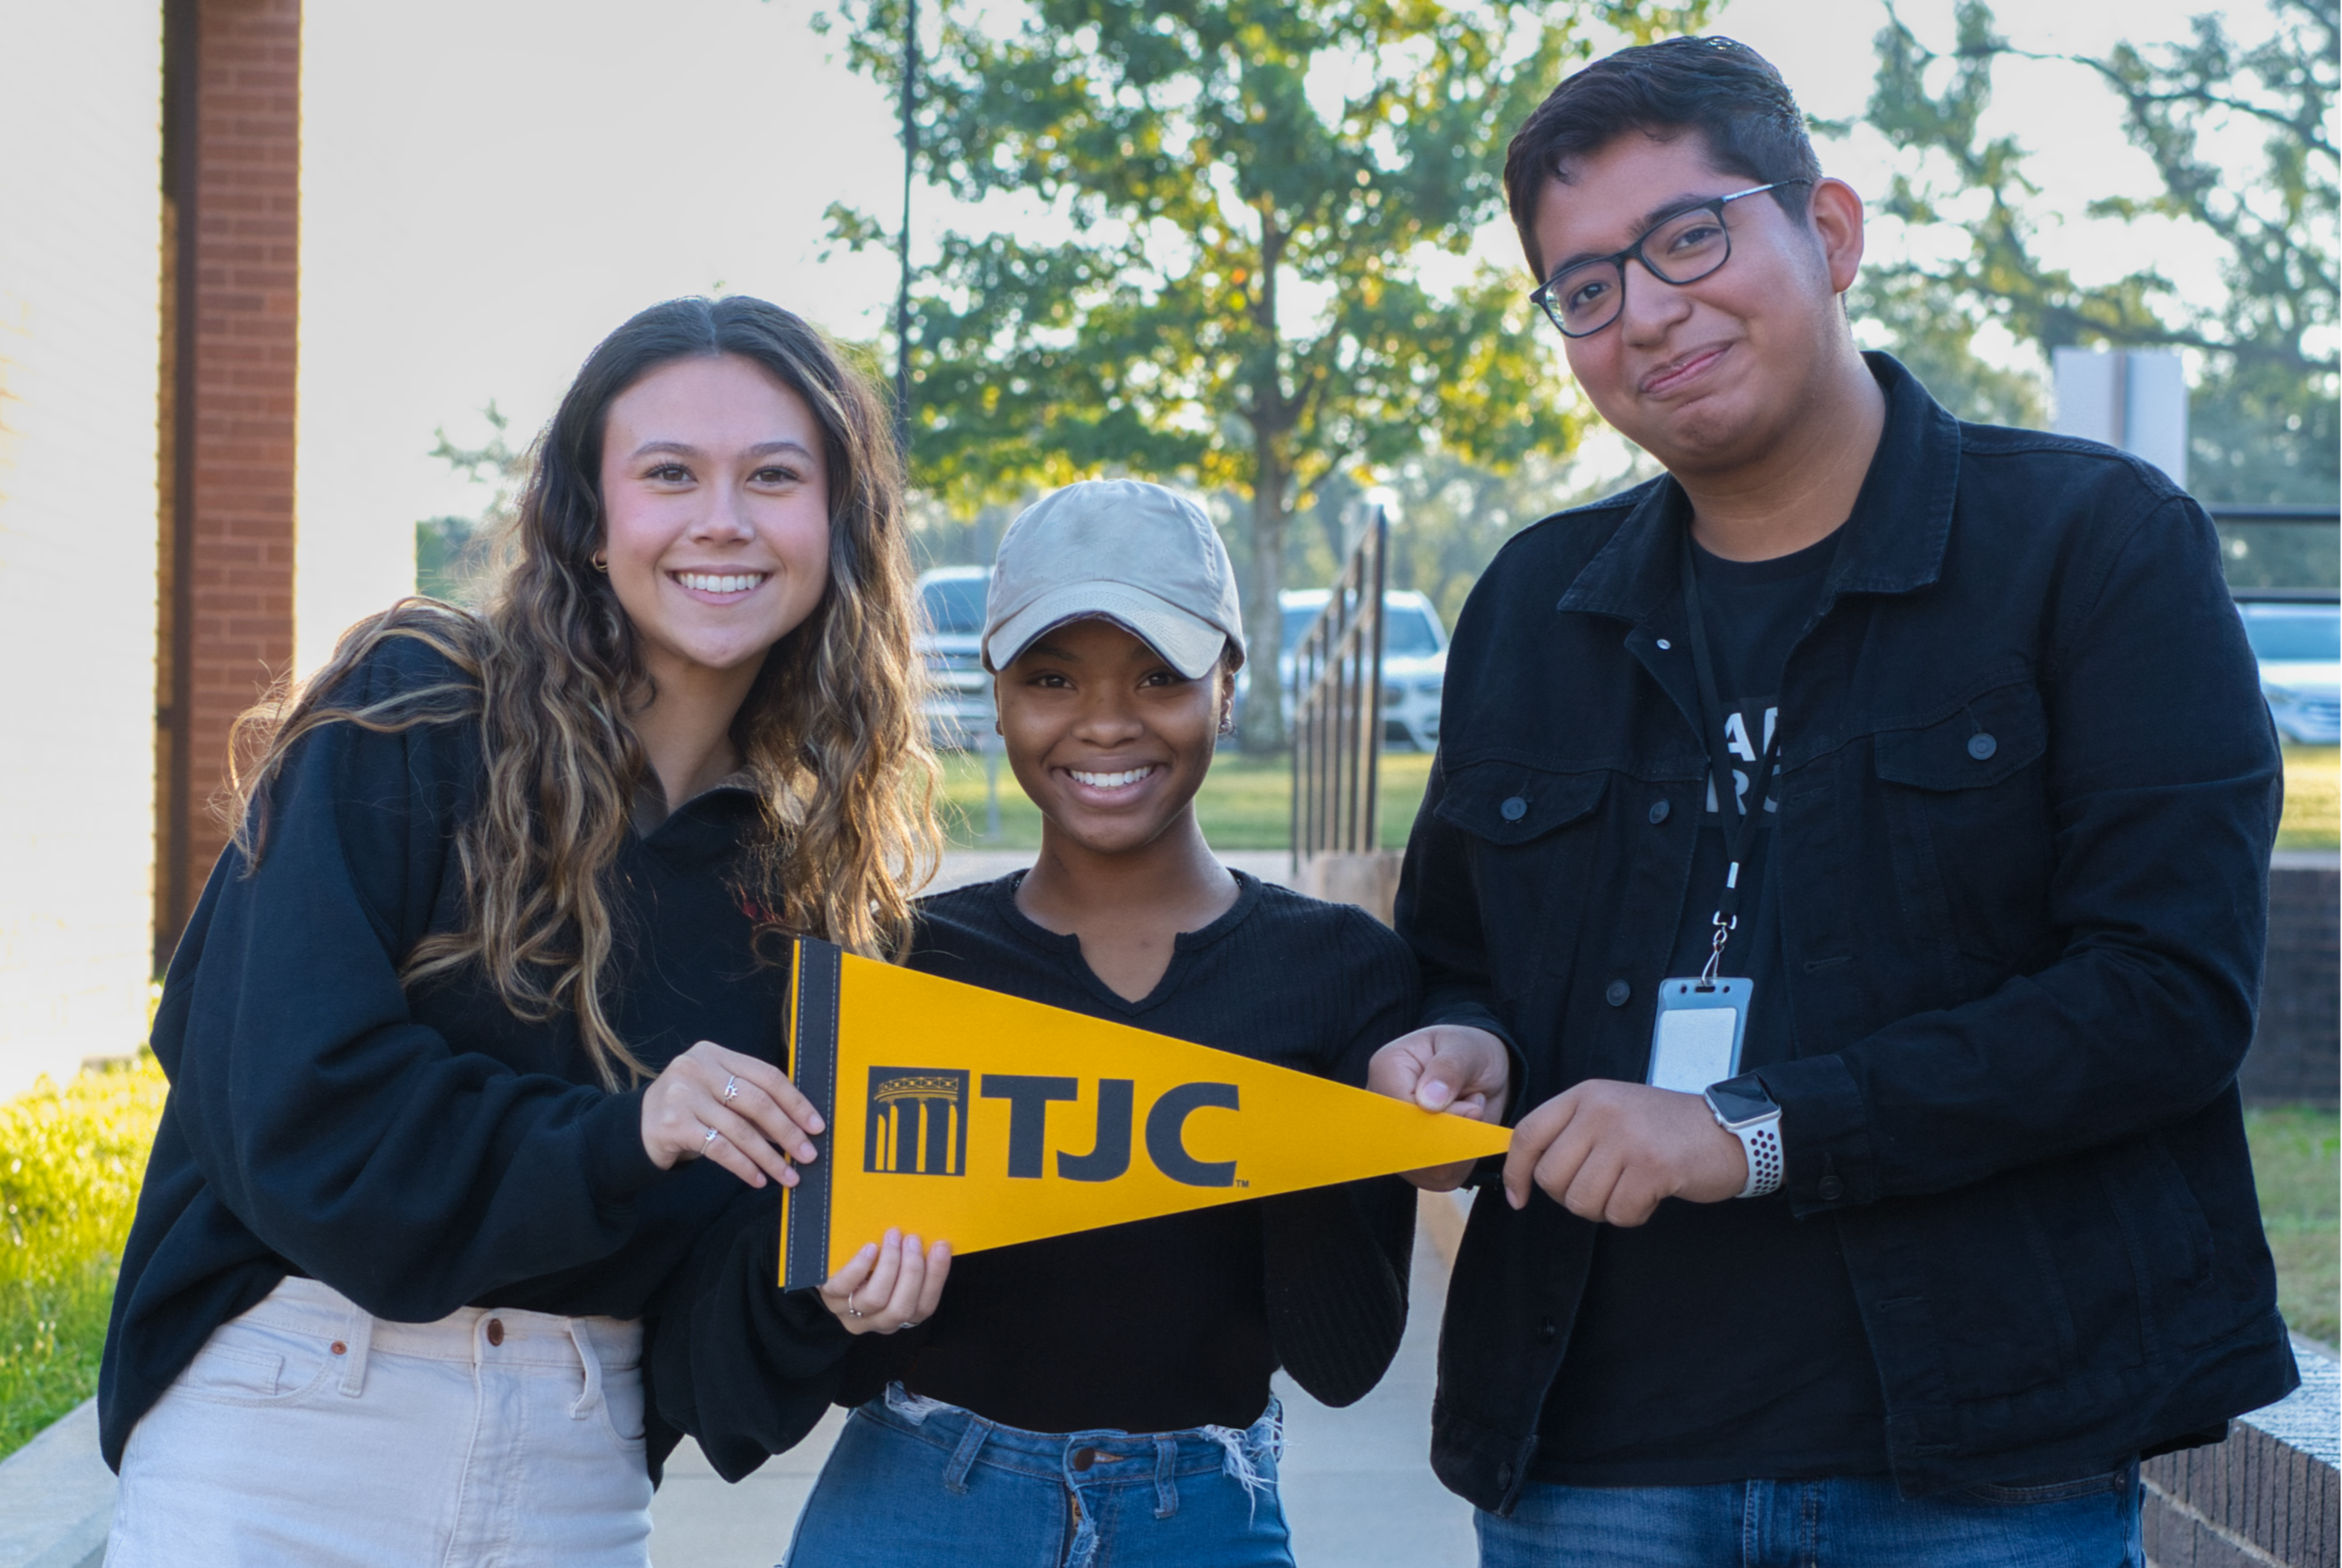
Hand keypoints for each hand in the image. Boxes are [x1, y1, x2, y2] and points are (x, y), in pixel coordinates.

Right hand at [640, 1040, 823, 1188]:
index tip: (816, 1125)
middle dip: (787, 1131)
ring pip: (739, 1129)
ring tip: (788, 1176)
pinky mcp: (673, 1124)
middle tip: (808, 1154)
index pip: (766, 1075)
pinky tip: (758, 1179)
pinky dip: (743, 1166)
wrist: (636, 1128)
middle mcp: (696, 1068)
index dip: (796, 1101)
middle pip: (756, 1101)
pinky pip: (719, 1148)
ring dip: (769, 1157)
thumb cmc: (689, 1109)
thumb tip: (800, 1125)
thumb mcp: (717, 1093)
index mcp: (714, 1053)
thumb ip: (750, 1100)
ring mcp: (682, 1095)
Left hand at [819, 1229, 950, 1334]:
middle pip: (901, 1308)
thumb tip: (937, 1240)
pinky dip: (860, 1267)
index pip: (924, 1307)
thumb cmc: (872, 1265)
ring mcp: (851, 1313)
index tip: (941, 1246)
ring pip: (875, 1299)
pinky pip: (845, 1287)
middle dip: (912, 1272)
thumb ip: (913, 1263)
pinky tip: (870, 1248)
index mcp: (900, 1315)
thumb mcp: (896, 1269)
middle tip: (914, 1239)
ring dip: (890, 1265)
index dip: (936, 1278)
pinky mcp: (830, 1298)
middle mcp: (877, 1321)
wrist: (832, 1266)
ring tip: (893, 1236)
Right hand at [1368, 1025, 1511, 1190]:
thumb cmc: (1469, 1052)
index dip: (1439, 1120)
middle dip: (1451, 1137)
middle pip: (1405, 1145)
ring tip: (1470, 1115)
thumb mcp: (1466, 1049)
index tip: (1472, 1106)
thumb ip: (1449, 1070)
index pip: (1400, 1111)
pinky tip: (1468, 1136)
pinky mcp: (1413, 1161)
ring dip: (1459, 1149)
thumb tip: (1428, 1102)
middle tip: (1476, 1108)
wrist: (1483, 1070)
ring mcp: (1393, 1137)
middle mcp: (1381, 1107)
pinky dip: (1462, 1163)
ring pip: (1422, 1169)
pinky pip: (1436, 1179)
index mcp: (1386, 1068)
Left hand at [1502, 1080, 1746, 1225]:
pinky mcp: (1652, 1166)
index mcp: (1585, 1096)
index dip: (1516, 1172)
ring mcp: (1626, 1137)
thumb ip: (1573, 1133)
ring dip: (1606, 1208)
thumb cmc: (1667, 1130)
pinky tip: (1652, 1194)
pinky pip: (1619, 1212)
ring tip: (1631, 1188)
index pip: (1528, 1134)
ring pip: (1582, 1200)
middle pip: (1551, 1176)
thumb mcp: (1612, 1112)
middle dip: (1573, 1196)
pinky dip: (1633, 1215)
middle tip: (1605, 1188)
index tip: (1519, 1198)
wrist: (1729, 1131)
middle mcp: (1600, 1111)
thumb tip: (1530, 1173)